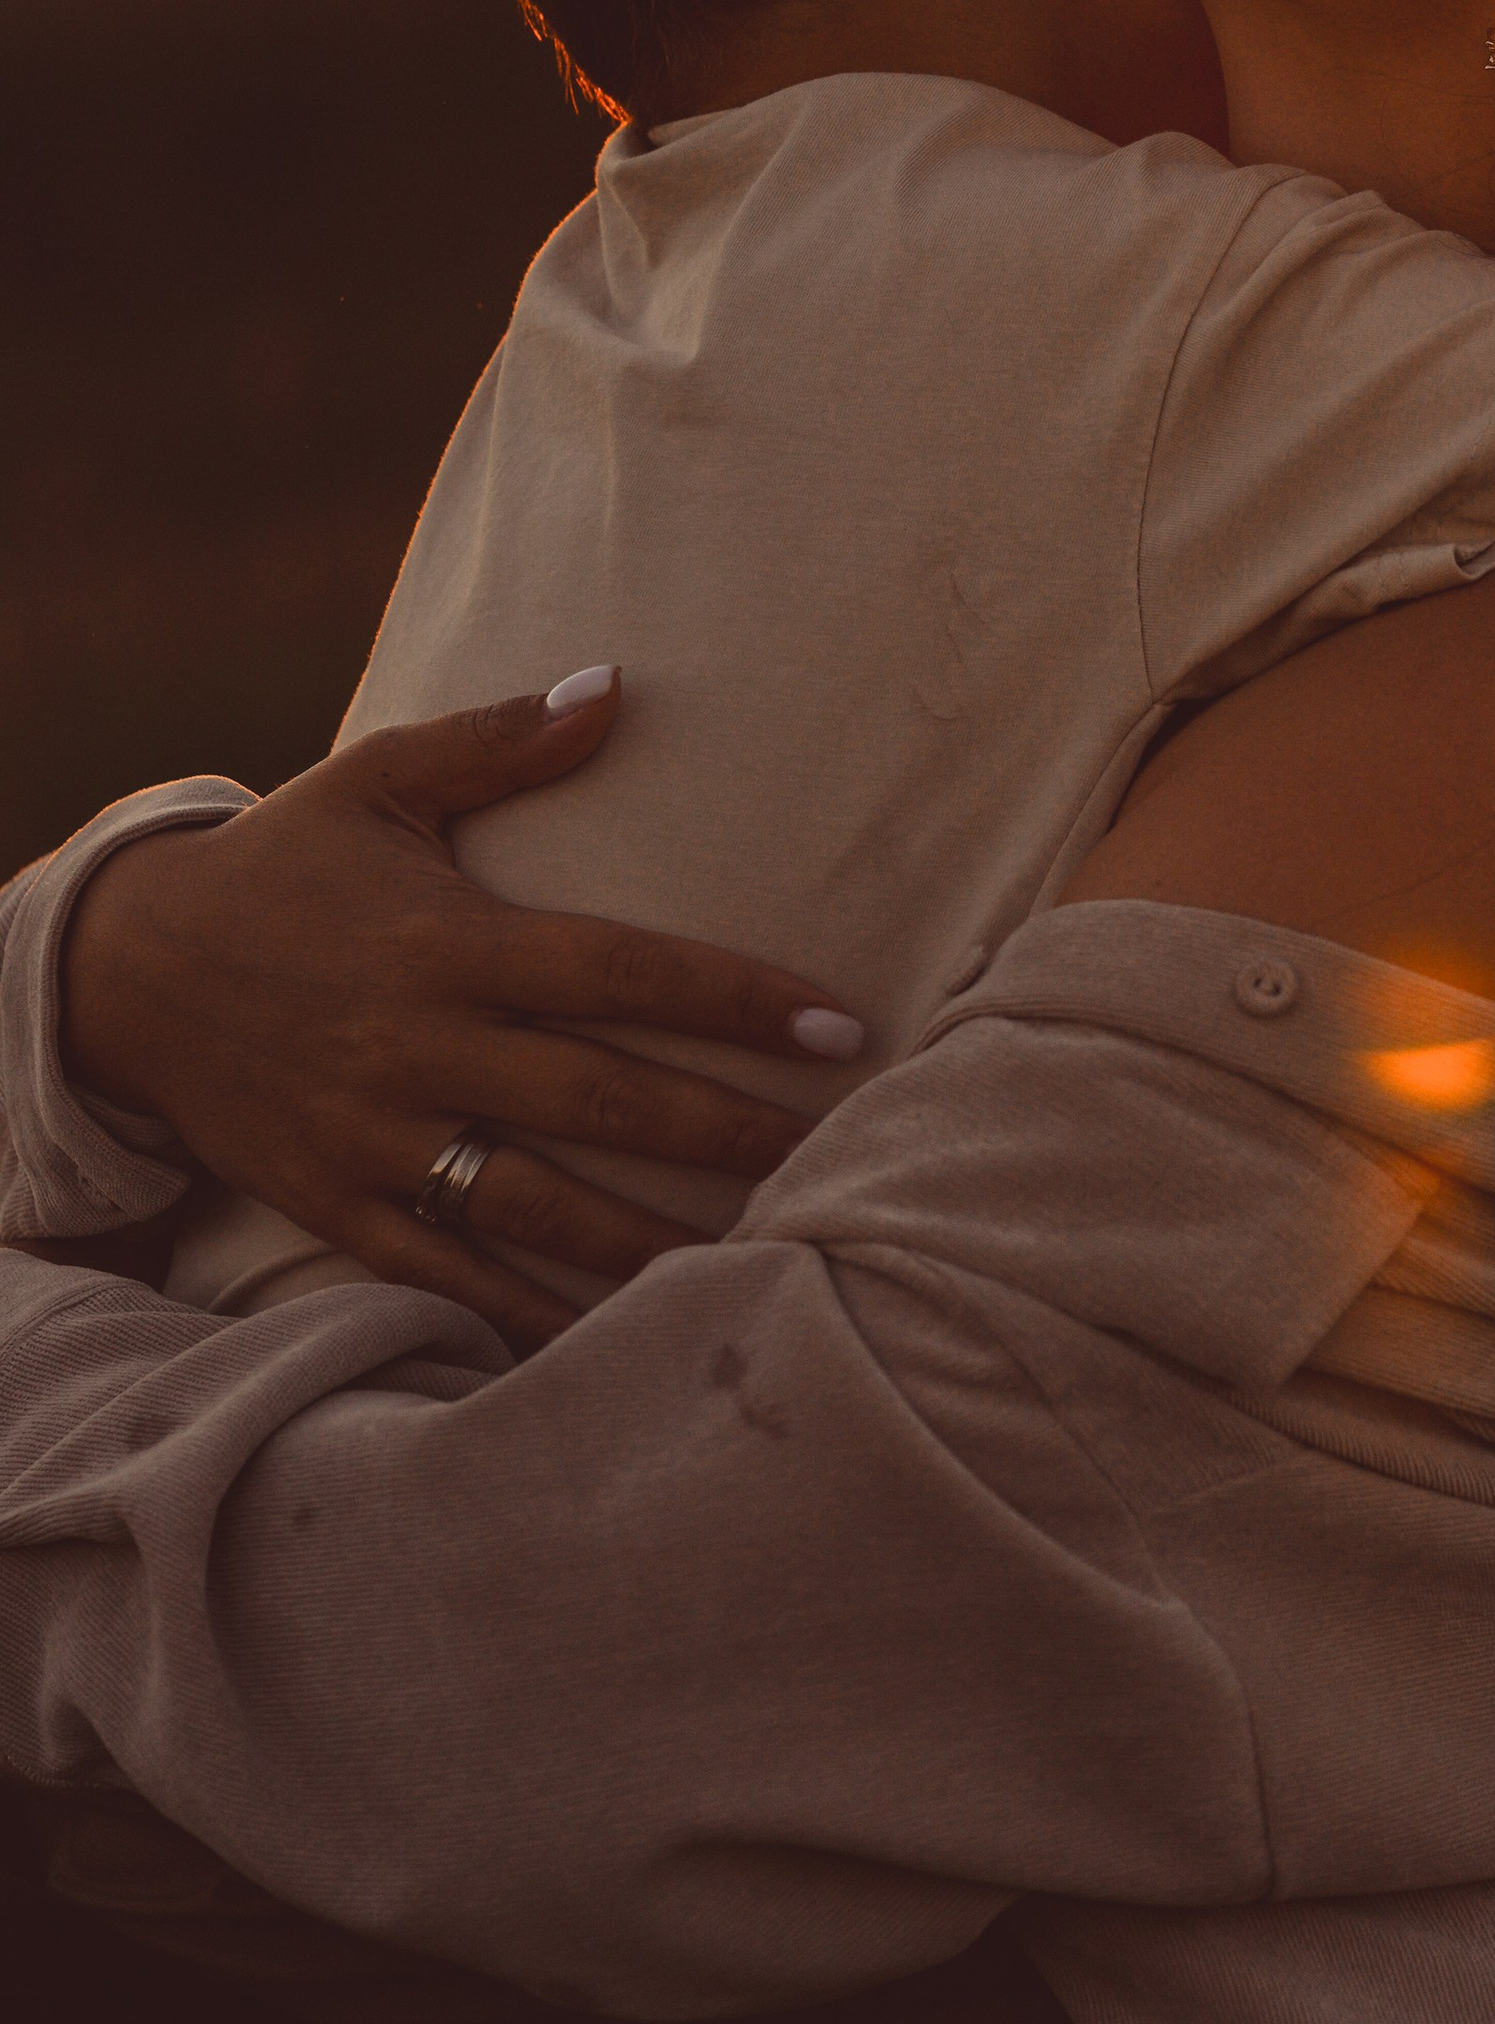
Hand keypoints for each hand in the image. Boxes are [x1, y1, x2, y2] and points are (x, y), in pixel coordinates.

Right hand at [57, 675, 865, 1349]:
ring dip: (657, 1241)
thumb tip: (615, 683)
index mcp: (447, 942)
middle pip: (600, 1100)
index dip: (734, 999)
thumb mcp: (377, 781)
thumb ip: (501, 743)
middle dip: (726, 1133)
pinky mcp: (337, 1208)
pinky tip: (625, 1340)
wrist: (123, 972)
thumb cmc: (283, 866)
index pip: (618, 971)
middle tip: (840, 1151)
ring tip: (767, 1257)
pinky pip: (450, 1276)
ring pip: (539, 1206)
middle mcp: (418, 1047)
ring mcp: (377, 1139)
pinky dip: (533, 1315)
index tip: (840, 1024)